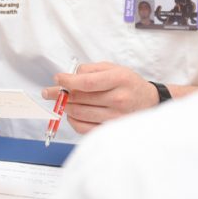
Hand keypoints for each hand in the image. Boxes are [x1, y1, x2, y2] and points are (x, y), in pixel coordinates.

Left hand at [41, 62, 157, 133]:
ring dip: (65, 107)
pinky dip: (72, 121)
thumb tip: (70, 75)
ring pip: (79, 113)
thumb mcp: (114, 68)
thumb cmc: (128, 84)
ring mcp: (115, 117)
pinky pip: (84, 128)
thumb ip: (91, 69)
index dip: (68, 81)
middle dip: (59, 94)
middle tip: (48, 92)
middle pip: (80, 99)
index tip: (57, 79)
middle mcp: (118, 99)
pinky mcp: (111, 130)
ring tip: (61, 101)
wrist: (149, 103)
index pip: (87, 82)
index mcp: (119, 80)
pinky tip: (71, 114)